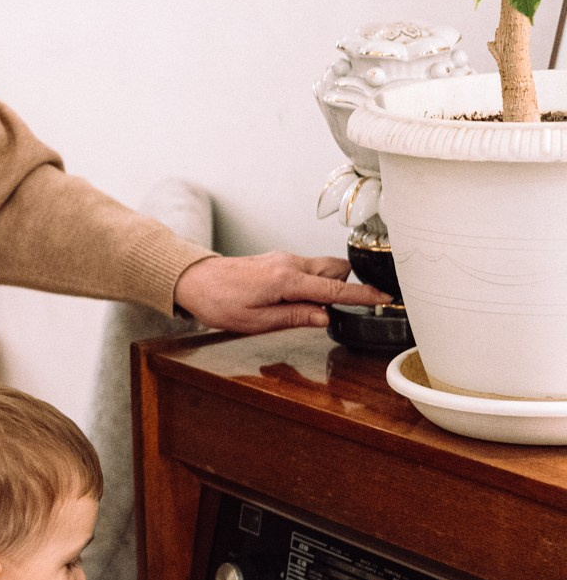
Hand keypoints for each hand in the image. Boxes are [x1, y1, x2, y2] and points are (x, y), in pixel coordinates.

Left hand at [173, 252, 389, 332]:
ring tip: (331, 305)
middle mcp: (289, 263)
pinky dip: (318, 280)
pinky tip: (310, 298)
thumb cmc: (219, 302)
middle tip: (360, 304)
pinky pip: (309, 268)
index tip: (384, 297)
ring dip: (333, 282)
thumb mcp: (256, 320)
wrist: (194, 280)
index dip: (362, 295)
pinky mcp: (278, 261)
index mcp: (286, 280)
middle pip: (336, 269)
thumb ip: (294, 317)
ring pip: (323, 266)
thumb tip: (325, 317)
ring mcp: (284, 259)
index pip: (334, 288)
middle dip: (351, 284)